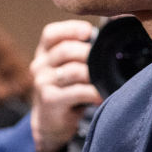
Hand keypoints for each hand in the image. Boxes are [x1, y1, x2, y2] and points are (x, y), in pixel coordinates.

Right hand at [31, 19, 102, 151]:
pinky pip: (76, 92)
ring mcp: (43, 83)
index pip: (51, 34)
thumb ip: (81, 52)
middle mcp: (39, 65)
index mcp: (44, 53)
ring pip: (73, 71)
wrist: (50, 123)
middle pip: (64, 50)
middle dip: (88, 52)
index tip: (88, 31)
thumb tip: (112, 32)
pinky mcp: (50, 100)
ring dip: (93, 74)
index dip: (69, 29)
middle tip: (105, 58)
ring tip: (106, 78)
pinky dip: (93, 92)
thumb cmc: (67, 90)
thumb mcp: (67, 68)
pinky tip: (101, 94)